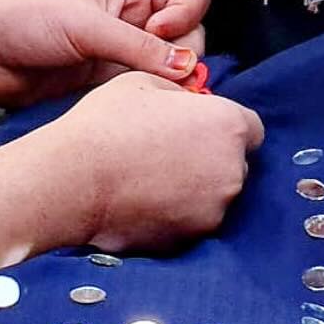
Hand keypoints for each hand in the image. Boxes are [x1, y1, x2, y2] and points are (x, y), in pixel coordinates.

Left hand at [0, 0, 209, 103]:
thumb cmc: (29, 18)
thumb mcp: (87, 26)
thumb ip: (139, 48)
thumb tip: (188, 68)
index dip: (186, 14)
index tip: (162, 33)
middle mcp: (134, 17)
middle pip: (187, 34)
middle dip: (179, 54)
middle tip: (158, 74)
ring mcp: (122, 51)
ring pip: (167, 66)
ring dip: (165, 81)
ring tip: (145, 94)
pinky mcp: (106, 82)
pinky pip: (143, 88)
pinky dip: (147, 98)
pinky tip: (136, 107)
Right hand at [0, 73, 264, 275]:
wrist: (72, 179)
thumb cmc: (108, 122)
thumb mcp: (148, 82)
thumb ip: (183, 91)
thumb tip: (193, 100)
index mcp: (228, 126)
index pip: (250, 128)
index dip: (225, 125)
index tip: (200, 126)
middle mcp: (231, 172)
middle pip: (234, 163)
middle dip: (212, 157)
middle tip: (170, 150)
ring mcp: (211, 211)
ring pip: (213, 196)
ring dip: (195, 188)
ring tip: (152, 176)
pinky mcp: (187, 241)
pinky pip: (190, 222)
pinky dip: (176, 214)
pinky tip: (144, 200)